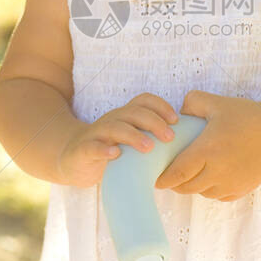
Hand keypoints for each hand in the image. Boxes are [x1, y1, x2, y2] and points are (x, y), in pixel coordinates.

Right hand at [56, 92, 177, 188]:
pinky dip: (104, 149)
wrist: (72, 159)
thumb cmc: (110, 151)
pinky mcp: (82, 150)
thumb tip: (188, 147)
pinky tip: (115, 154)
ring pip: (115, 127)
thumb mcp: (131, 143)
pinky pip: (92, 146)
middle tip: (170, 138)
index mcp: (125, 116)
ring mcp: (96, 134)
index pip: (144, 101)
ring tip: (148, 147)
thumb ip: (152, 139)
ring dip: (133, 135)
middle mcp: (112, 120)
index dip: (161, 106)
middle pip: (133, 112)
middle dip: (154, 122)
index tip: (177, 121)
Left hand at [154, 90, 260, 201]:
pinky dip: (210, 190)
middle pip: (187, 187)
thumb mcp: (217, 103)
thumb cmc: (246, 116)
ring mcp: (230, 183)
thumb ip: (192, 102)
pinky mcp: (240, 190)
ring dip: (193, 187)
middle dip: (175, 185)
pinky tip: (209, 177)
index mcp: (207, 150)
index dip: (164, 179)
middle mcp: (217, 171)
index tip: (156, 179)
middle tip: (169, 177)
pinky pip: (218, 196)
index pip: (177, 173)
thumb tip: (176, 113)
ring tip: (190, 175)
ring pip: (202, 193)